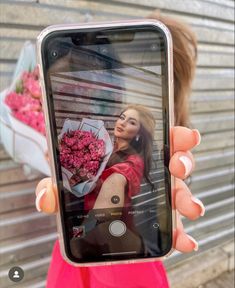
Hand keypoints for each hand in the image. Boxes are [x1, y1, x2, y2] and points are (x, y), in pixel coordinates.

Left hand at [35, 126, 204, 252]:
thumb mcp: (66, 183)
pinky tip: (185, 241)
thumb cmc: (81, 189)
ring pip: (179, 192)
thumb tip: (47, 197)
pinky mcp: (156, 219)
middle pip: (175, 162)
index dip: (175, 135)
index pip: (158, 139)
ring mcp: (155, 195)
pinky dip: (181, 233)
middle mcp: (148, 171)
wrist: (85, 215)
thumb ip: (55, 186)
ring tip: (189, 208)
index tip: (185, 135)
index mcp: (131, 155)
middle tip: (178, 167)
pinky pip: (173, 224)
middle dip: (183, 162)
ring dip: (187, 198)